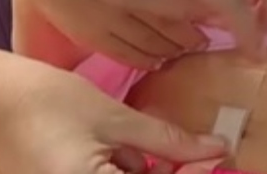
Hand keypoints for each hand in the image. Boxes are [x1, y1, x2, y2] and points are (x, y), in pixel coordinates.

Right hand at [0, 51, 226, 173]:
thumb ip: (166, 140)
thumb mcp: (114, 119)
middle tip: (193, 152)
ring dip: (143, 171)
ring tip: (147, 147)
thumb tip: (216, 148)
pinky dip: (122, 171)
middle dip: (169, 173)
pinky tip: (126, 155)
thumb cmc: (48, 101)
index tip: (217, 156)